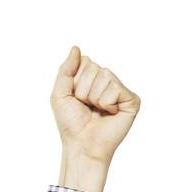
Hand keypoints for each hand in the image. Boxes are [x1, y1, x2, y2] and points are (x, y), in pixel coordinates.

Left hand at [51, 47, 138, 170]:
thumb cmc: (71, 123)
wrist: (81, 144)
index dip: (75, 81)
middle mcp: (107, 81)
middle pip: (94, 67)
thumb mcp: (59, 95)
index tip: (75, 99)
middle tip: (86, 107)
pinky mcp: (131, 99)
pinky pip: (115, 88)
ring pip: (105, 76)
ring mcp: (120, 89)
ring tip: (96, 111)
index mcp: (91, 78)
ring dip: (94, 97)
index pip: (84, 61)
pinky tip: (108, 113)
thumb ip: (65, 70)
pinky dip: (107, 102)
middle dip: (84, 89)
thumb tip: (76, 48)